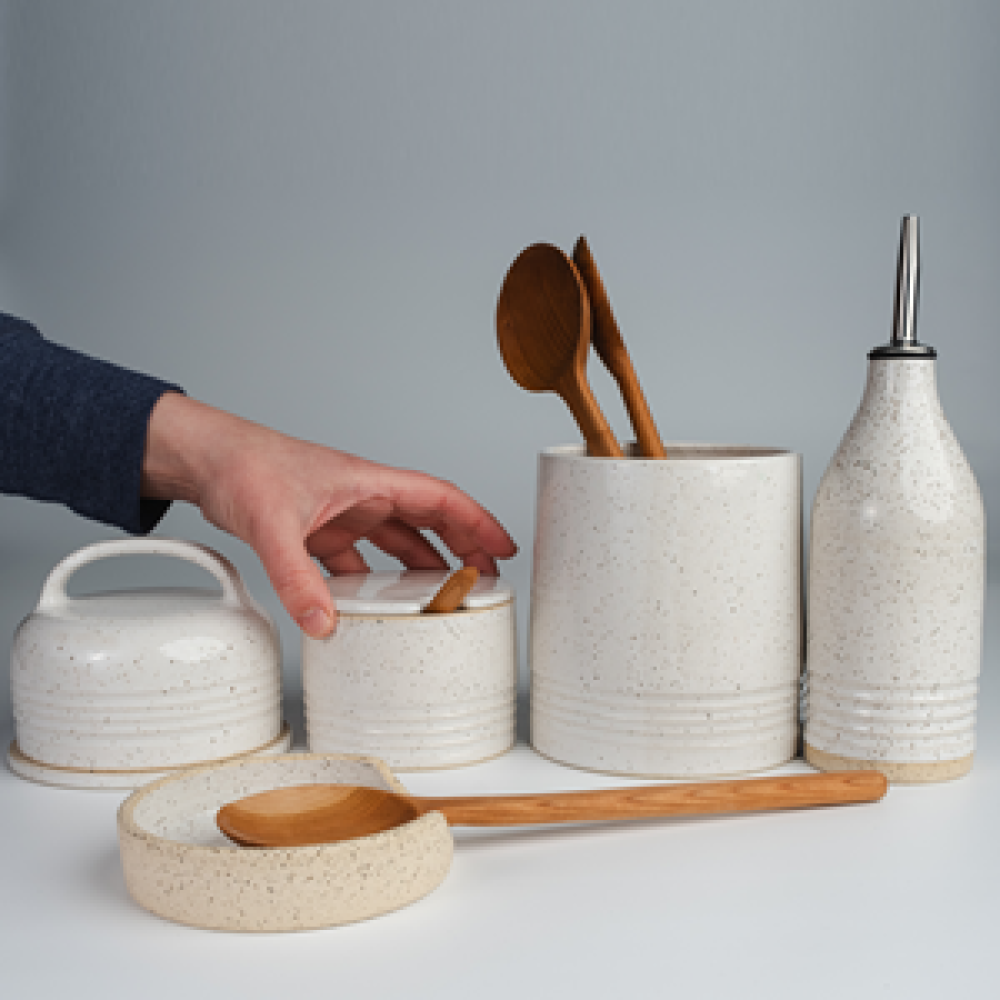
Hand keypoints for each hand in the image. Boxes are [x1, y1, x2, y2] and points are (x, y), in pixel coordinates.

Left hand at [141, 393, 516, 637]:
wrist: (205, 459)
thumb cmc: (244, 464)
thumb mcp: (274, 523)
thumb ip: (297, 577)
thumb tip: (322, 623)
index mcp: (368, 482)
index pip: (440, 498)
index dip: (477, 521)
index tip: (504, 546)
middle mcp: (362, 497)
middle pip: (429, 521)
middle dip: (463, 546)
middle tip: (489, 577)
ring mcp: (343, 515)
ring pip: (399, 540)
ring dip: (425, 564)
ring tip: (446, 592)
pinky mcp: (320, 531)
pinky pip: (361, 559)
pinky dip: (375, 580)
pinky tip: (377, 604)